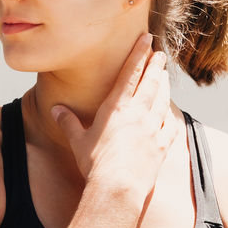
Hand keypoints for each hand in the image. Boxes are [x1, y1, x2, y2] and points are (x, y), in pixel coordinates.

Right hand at [50, 32, 176, 198]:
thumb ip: (68, 122)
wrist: (118, 189)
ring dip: (164, 85)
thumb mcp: (77, 141)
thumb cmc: (94, 164)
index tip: (146, 39)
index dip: (138, 54)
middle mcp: (138, 114)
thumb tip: (55, 109)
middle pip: (151, 82)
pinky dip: (171, 115)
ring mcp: (154, 129)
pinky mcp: (163, 146)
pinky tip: (171, 113)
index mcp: (116, 108)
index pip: (130, 74)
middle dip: (155, 65)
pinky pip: (171, 125)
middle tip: (160, 53)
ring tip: (165, 75)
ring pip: (163, 100)